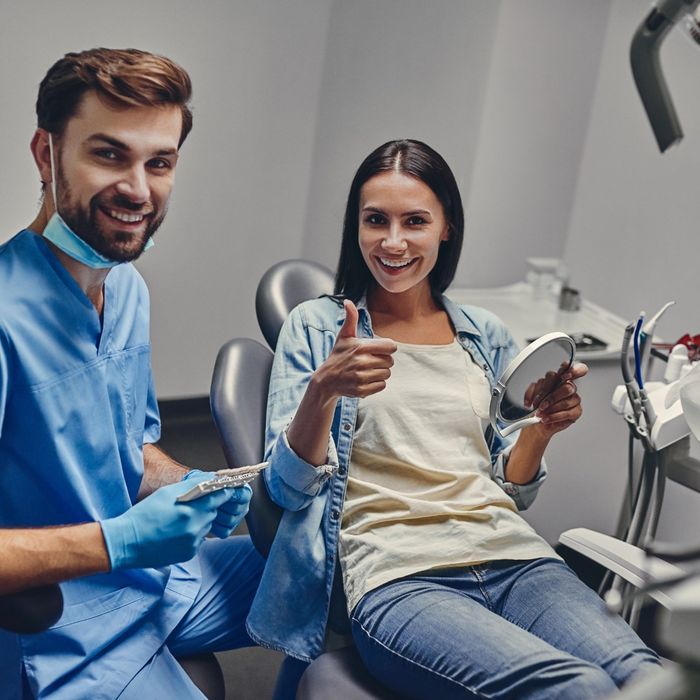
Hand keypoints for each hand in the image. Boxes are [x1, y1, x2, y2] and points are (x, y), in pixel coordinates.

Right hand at [100, 476, 249, 569]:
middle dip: (207, 506)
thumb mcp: (167, 493)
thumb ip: (193, 485)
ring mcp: (193, 542)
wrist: (126, 542)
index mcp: (191, 510)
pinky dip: (192, 533)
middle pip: (213, 512)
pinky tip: (175, 532)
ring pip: (206, 526)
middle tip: (190, 504)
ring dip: (199, 520)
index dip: (223, 492)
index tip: (224, 489)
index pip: (219, 497)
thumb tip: (211, 479)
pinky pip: (198, 539)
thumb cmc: (144, 514)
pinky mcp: (189, 553)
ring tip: (178, 519)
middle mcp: (195, 527)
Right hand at [313, 300, 396, 400]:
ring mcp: (361, 377)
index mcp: (360, 347)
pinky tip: (365, 380)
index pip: (391, 347)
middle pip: (390, 361)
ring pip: (387, 374)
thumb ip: (350, 319)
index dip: (387, 348)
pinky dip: (376, 384)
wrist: (326, 380)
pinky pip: (382, 385)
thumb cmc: (338, 355)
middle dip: (383, 361)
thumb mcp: (344, 336)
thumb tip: (347, 301)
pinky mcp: (362, 390)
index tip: (378, 350)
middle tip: (370, 361)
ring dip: (380, 372)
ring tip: (367, 370)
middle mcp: (361, 362)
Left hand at [530, 362, 587, 437]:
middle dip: (551, 398)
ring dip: (551, 409)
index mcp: (558, 378)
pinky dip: (554, 417)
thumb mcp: (532, 395)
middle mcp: (568, 386)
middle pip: (566, 388)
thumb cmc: (537, 406)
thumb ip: (535, 390)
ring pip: (566, 401)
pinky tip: (547, 418)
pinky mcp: (577, 411)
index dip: (572, 370)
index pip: (570, 368)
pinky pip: (567, 413)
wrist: (536, 421)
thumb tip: (538, 392)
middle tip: (541, 405)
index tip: (564, 376)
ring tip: (540, 414)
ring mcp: (574, 398)